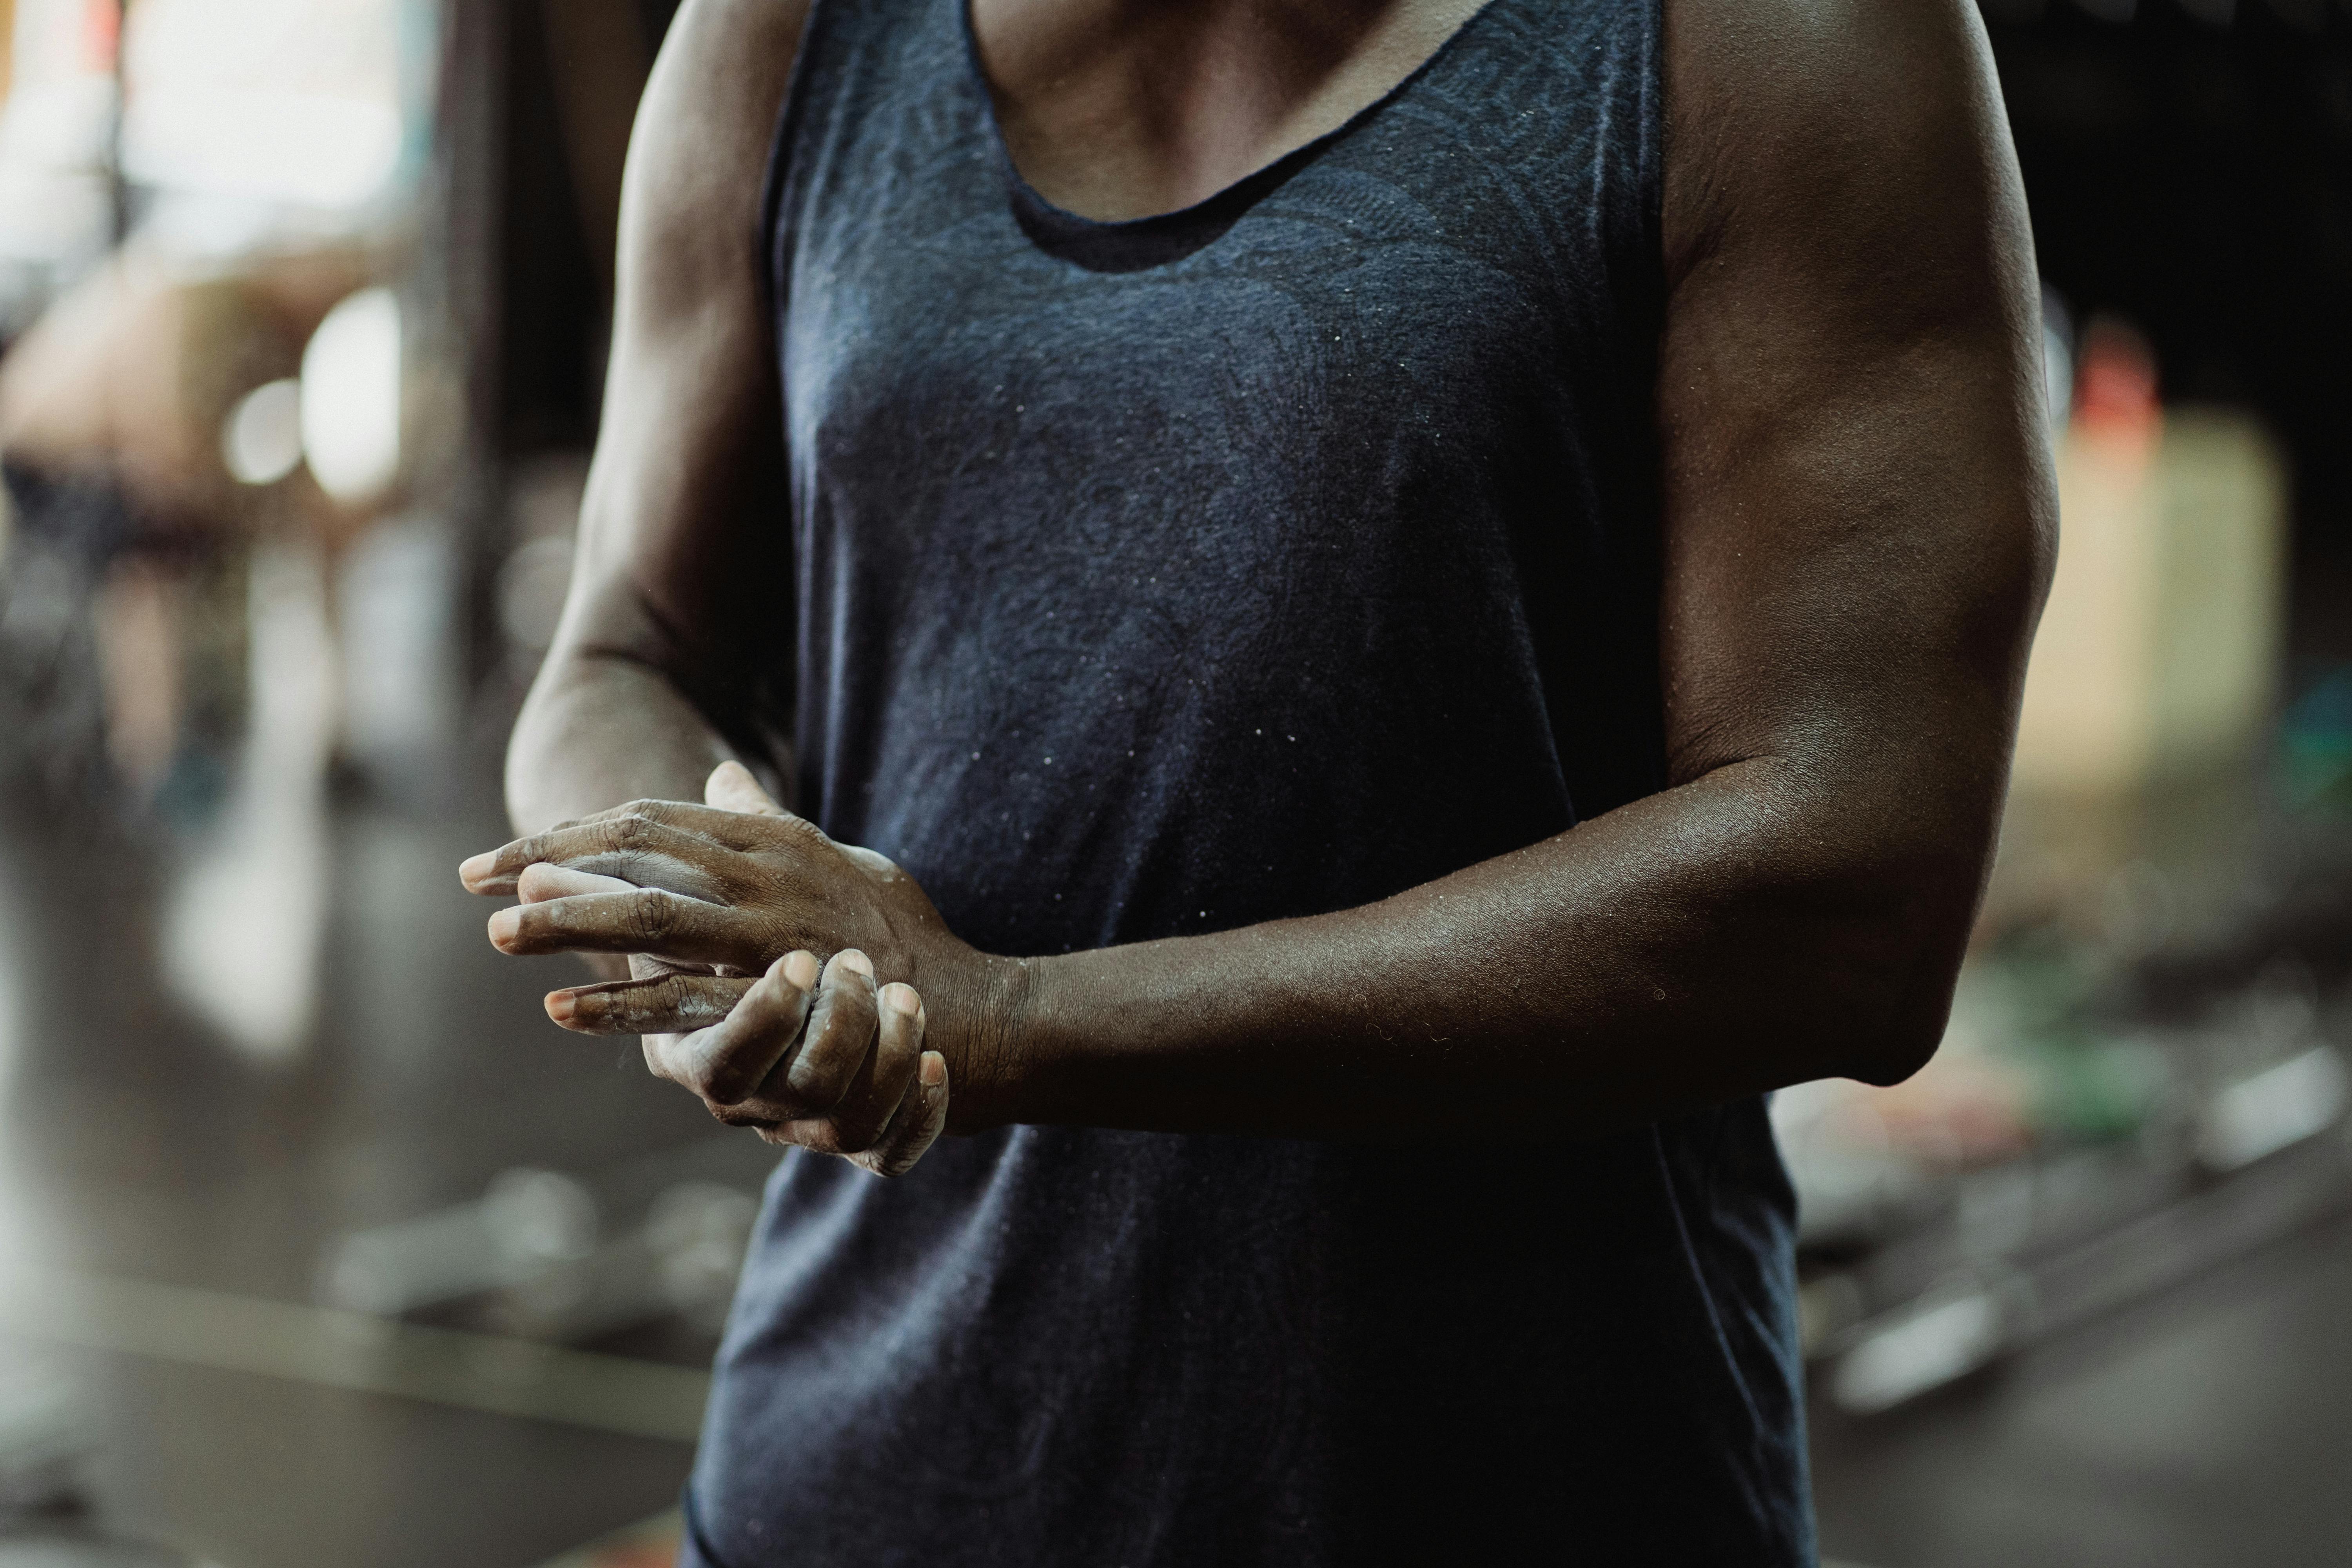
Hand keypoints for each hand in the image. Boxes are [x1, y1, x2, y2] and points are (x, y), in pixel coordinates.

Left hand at [462, 762, 1008, 1166]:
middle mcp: (767, 874)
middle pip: (638, 853)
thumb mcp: (837, 858)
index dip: (578, 834)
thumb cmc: (903, 936)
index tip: (516, 851)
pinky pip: (683, 994)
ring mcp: (772, 934)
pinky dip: (619, 999)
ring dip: (569, 925)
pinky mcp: (777, 994)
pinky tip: (565, 1009)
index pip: (655, 821)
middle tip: (477, 880)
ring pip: (650, 916)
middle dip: (551, 864)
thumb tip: (718, 778)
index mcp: (774, 839)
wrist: (964, 1009)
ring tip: (499, 933)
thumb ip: (769, 820)